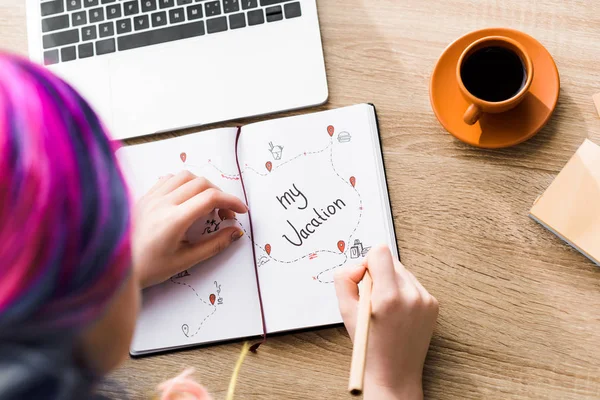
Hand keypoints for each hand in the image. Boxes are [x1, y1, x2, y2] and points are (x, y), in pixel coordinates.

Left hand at [132, 171, 247, 288]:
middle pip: (201, 183)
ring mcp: (151, 197)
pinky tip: (186, 198)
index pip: (210, 198)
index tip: (241, 211)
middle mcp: (162, 203)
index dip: (231, 201)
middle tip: (225, 215)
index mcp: (173, 220)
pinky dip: (184, 183)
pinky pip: (168, 178)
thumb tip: (235, 232)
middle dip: (220, 195)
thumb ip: (214, 245)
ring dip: (202, 186)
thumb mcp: (185, 261)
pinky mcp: (143, 197)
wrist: (114, 267)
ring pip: (185, 176)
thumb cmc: (147, 268)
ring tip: (207, 204)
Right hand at [334, 245, 438, 399]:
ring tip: (385, 308)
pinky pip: (413, 285)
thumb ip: (344, 280)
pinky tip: (397, 313)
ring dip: (391, 283)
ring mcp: (425, 300)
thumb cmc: (369, 346)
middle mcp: (411, 295)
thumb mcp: (346, 312)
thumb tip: (356, 265)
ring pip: (402, 272)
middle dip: (378, 273)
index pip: (380, 252)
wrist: (395, 374)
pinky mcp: (433, 304)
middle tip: (371, 298)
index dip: (367, 262)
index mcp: (389, 297)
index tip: (363, 278)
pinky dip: (403, 292)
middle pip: (391, 260)